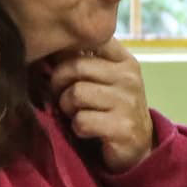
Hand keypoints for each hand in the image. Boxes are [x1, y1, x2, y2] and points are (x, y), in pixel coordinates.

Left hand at [46, 42, 154, 172]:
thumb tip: (49, 46)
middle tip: (62, 96)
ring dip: (67, 108)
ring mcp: (129, 102)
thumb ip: (84, 60)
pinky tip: (87, 130)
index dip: (67, 51)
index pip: (90, 40)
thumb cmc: (111, 108)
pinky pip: (82, 120)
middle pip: (76, 66)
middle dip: (59, 83)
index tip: (64, 68)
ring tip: (76, 113)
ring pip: (76, 93)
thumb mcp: (104, 79)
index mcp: (124, 61)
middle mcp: (129, 78)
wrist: (136, 146)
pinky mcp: (124, 128)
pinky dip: (77, 128)